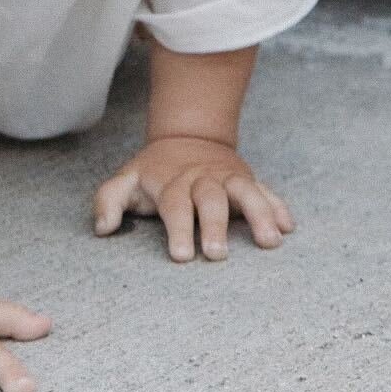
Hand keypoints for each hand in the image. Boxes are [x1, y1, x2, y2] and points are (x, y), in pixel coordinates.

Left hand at [93, 135, 294, 263]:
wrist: (189, 135)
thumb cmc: (154, 171)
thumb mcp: (126, 179)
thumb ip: (108, 201)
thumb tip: (103, 228)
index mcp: (173, 183)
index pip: (175, 205)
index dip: (178, 229)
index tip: (182, 256)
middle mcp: (203, 179)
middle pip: (211, 200)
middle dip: (215, 226)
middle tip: (217, 255)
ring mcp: (228, 177)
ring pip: (245, 192)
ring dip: (258, 214)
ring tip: (270, 241)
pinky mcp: (247, 179)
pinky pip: (265, 190)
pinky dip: (277, 206)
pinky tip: (287, 226)